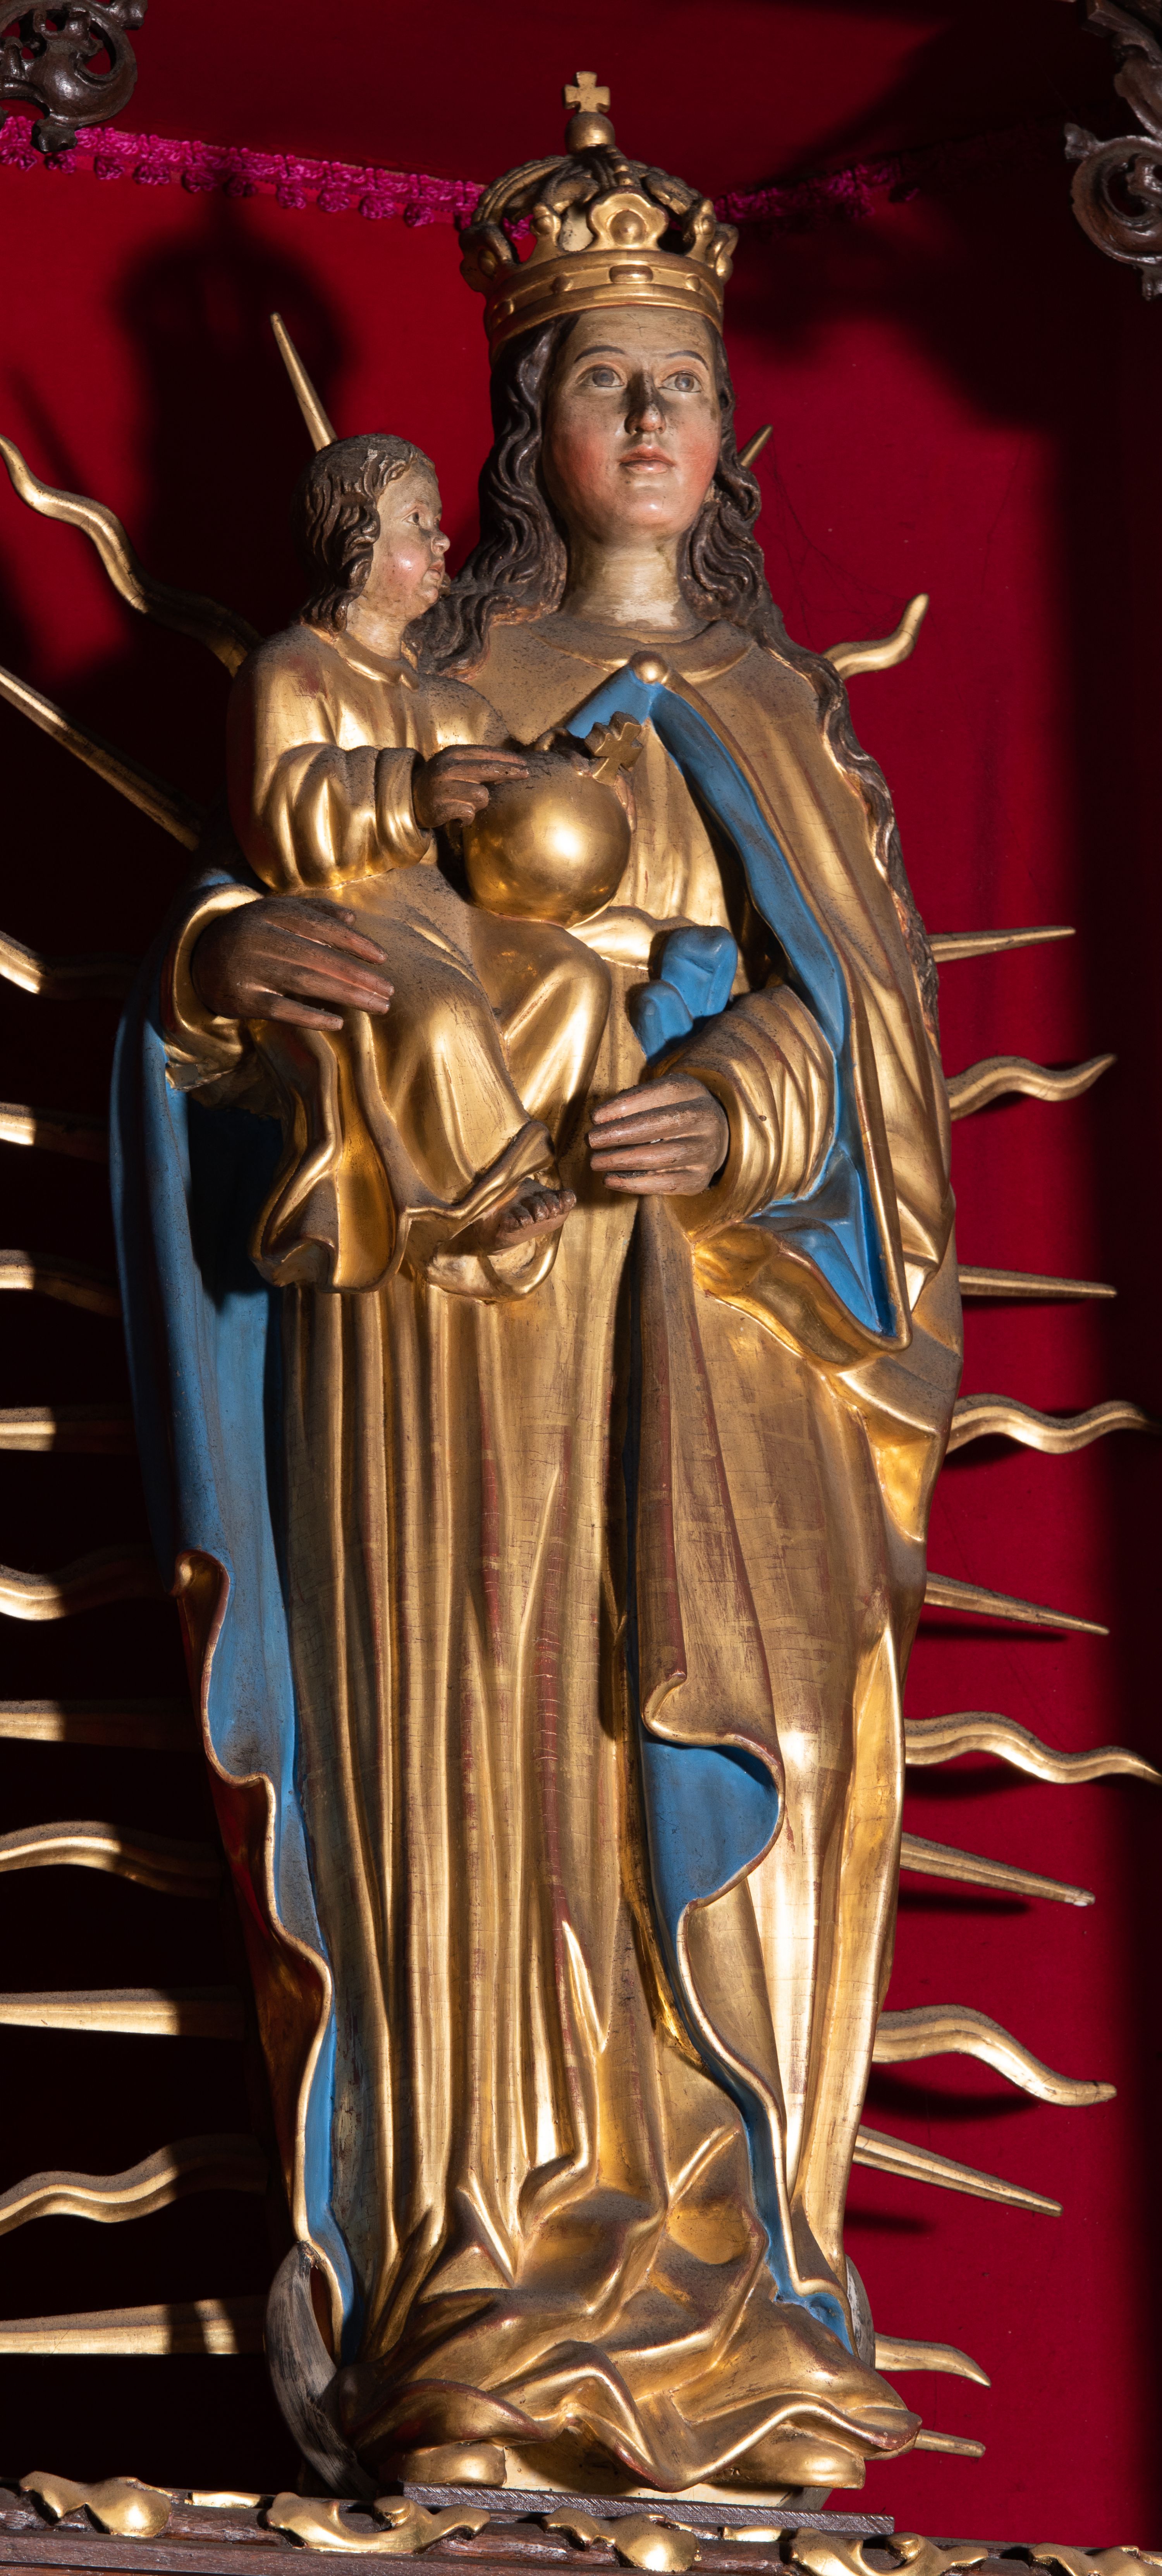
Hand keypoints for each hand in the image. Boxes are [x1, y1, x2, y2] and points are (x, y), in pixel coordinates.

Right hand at [190, 896, 394, 1033]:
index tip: (382, 959)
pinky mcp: (240, 998)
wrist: (198, 958)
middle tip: (388, 992)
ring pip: (304, 981)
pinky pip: (280, 1009)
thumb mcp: (274, 914)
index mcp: (270, 913)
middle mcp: (258, 937)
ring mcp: (248, 968)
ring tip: (377, 1006)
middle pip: (317, 957)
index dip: (354, 943)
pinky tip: (337, 1023)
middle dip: (358, 975)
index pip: (320, 927)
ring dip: (346, 995)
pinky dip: (310, 1016)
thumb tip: (352, 920)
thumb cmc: (249, 935)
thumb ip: (313, 913)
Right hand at [412, 745, 528, 831]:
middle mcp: (448, 768)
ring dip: (479, 803)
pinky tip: (459, 815)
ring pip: (482, 795)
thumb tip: (511, 769)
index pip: (485, 754)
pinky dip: (468, 817)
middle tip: (525, 774)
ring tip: (466, 803)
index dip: (507, 759)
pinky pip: (470, 813)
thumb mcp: (457, 767)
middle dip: (510, 772)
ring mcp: (444, 787)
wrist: (412, 799)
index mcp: (453, 754)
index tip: (524, 764)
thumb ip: (479, 765)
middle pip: (488, 770)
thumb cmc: (442, 783)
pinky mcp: (442, 807)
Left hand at [588, 1073, 728, 1195]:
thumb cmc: (673, 1113)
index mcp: (691, 1091)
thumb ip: (634, 1102)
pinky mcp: (698, 1178)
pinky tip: (610, 1180)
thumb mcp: (660, 1096)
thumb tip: (600, 1120)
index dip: (623, 1106)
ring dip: (622, 1160)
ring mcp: (705, 1151)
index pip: (657, 1094)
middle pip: (658, 1125)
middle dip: (619, 1134)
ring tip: (596, 1161)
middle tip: (591, 1140)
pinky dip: (633, 1183)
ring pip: (661, 1156)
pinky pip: (664, 1183)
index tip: (595, 1117)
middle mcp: (705, 1119)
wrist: (712, 1138)